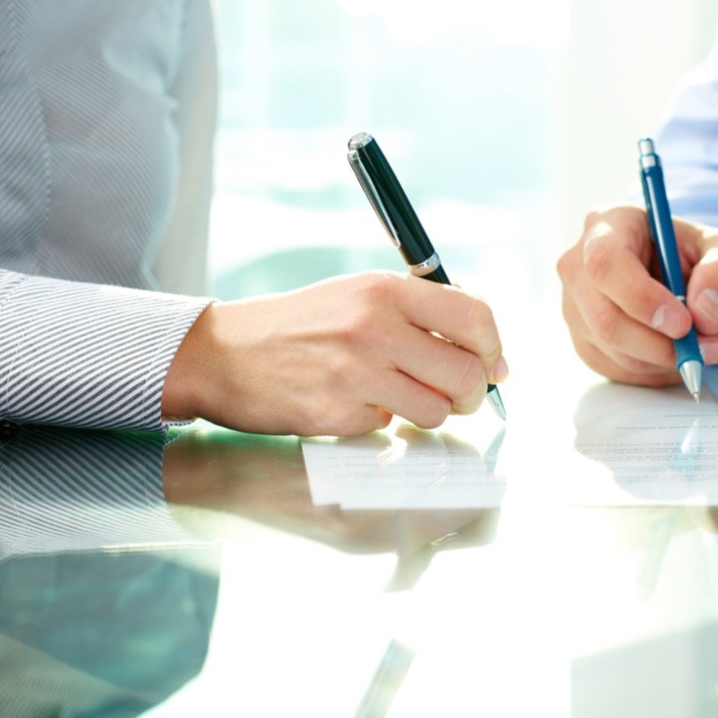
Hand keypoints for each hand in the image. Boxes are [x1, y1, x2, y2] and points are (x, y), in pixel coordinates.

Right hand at [161, 271, 506, 435]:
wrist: (224, 353)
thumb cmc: (301, 325)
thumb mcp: (358, 295)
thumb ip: (420, 313)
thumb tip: (487, 353)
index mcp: (384, 290)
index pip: (474, 317)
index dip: (493, 347)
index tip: (492, 364)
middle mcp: (373, 327)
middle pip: (466, 373)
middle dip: (472, 393)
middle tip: (458, 395)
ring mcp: (354, 373)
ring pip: (436, 409)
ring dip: (427, 411)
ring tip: (398, 396)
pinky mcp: (336, 413)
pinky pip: (388, 427)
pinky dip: (379, 421)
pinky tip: (351, 402)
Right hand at [557, 204, 717, 385]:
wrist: (684, 276)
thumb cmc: (698, 255)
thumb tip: (706, 313)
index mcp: (608, 225)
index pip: (606, 263)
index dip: (642, 299)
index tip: (684, 323)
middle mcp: (579, 265)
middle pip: (605, 318)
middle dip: (662, 344)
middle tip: (710, 347)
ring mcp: (575, 306)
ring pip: (614, 349)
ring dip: (669, 359)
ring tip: (710, 345)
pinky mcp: (584, 340)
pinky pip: (618, 368)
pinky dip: (659, 370)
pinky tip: (682, 351)